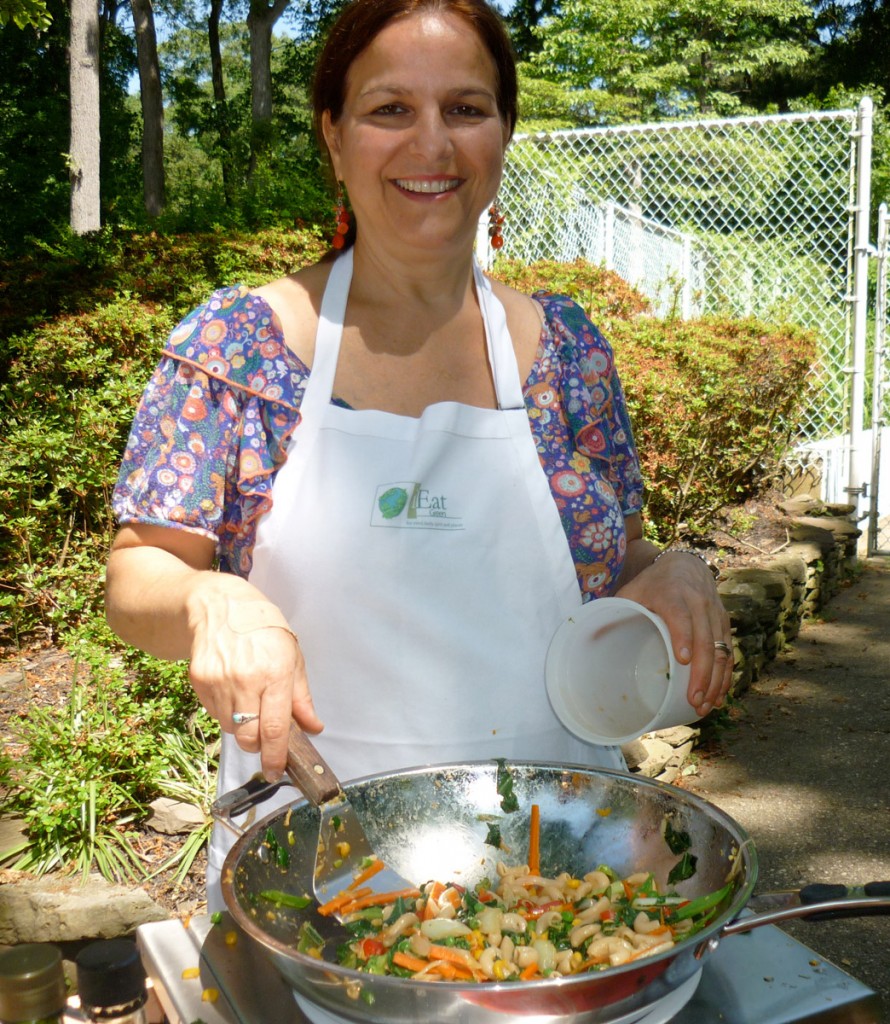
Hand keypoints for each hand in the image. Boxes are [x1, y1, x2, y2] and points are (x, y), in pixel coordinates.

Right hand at [187, 588, 322, 781]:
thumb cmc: (264, 628)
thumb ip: (302, 697)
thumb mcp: (293, 656)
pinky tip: (233, 689)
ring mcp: (219, 681)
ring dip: (243, 726)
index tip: (277, 771)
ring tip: (250, 698)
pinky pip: (215, 713)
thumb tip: (313, 728)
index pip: (274, 728)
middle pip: (249, 737)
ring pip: (231, 728)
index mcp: (275, 672)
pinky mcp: (199, 681)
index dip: (276, 756)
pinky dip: (226, 712)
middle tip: (266, 735)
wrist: (220, 606)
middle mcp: (245, 680)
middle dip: (259, 745)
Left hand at [615, 551, 732, 716]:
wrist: (684, 565)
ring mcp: (714, 613)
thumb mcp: (631, 592)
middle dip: (702, 673)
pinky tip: (720, 695)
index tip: (682, 660)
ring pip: (720, 649)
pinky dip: (726, 675)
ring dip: (715, 680)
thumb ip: (613, 614)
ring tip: (705, 706)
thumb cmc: (652, 585)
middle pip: (705, 640)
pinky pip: (728, 651)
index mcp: (672, 594)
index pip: (680, 616)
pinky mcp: (724, 622)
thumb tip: (588, 640)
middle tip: (694, 701)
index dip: (683, 637)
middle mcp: (698, 603)